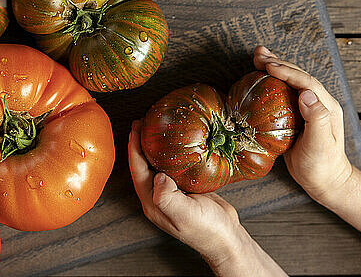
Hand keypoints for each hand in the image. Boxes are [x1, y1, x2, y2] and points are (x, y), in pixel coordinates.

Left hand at [128, 120, 242, 260]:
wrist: (226, 239)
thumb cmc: (207, 230)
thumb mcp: (185, 215)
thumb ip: (168, 197)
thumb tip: (157, 175)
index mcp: (153, 202)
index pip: (138, 170)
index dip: (134, 148)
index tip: (136, 128)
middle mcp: (158, 197)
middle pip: (143, 165)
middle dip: (141, 143)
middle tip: (144, 122)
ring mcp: (172, 193)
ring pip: (157, 165)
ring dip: (154, 147)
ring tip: (157, 128)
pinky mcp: (185, 189)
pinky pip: (173, 167)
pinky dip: (172, 153)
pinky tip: (177, 143)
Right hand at [253, 46, 352, 203]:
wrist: (325, 181)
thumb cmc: (323, 166)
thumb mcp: (320, 145)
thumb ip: (317, 119)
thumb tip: (307, 94)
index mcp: (326, 106)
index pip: (305, 82)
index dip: (287, 71)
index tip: (269, 66)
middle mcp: (317, 103)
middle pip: (297, 76)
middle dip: (277, 63)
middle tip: (258, 54)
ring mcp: (306, 109)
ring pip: (289, 83)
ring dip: (274, 68)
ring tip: (257, 58)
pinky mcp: (296, 117)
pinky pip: (282, 94)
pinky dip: (270, 83)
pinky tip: (259, 80)